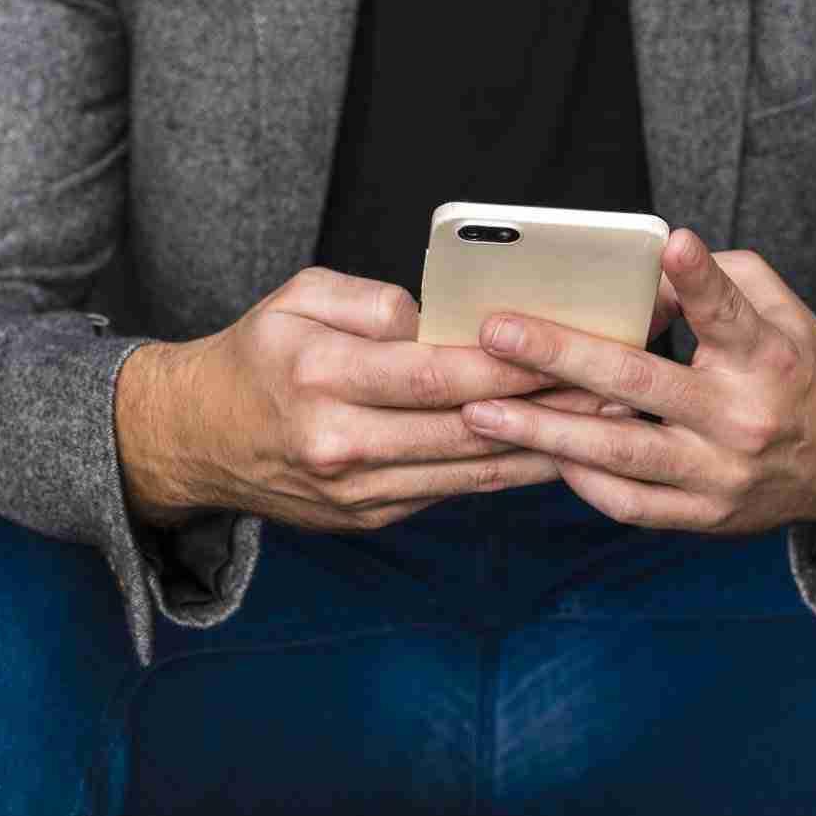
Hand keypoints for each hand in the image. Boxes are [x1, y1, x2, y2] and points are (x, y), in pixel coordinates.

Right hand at [117, 266, 635, 535]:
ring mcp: (358, 494)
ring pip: (471, 470)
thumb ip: (373, 300)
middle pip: (466, 428)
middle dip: (549, 407)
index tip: (570, 346)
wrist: (196, 441)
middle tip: (620, 384)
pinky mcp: (369, 518)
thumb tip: (441, 320)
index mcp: (322, 379)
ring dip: (546, 447)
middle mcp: (341, 446)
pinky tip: (555, 449)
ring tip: (608, 422)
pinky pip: (453, 491)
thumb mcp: (297, 297)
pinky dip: (507, 470)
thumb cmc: (255, 355)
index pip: (436, 374)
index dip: (509, 365)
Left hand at [458, 229, 815, 534]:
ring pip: (619, 454)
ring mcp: (720, 474)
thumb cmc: (796, 367)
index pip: (729, 312)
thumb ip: (714, 286)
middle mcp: (742, 417)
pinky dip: (578, 479)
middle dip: (561, 357)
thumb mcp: (776, 311)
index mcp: (766, 357)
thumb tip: (638, 283)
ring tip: (481, 412)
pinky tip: (536, 453)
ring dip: (543, 432)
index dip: (701, 280)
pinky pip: (627, 503)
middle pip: (642, 384)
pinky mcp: (703, 515)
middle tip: (497, 333)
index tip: (673, 246)